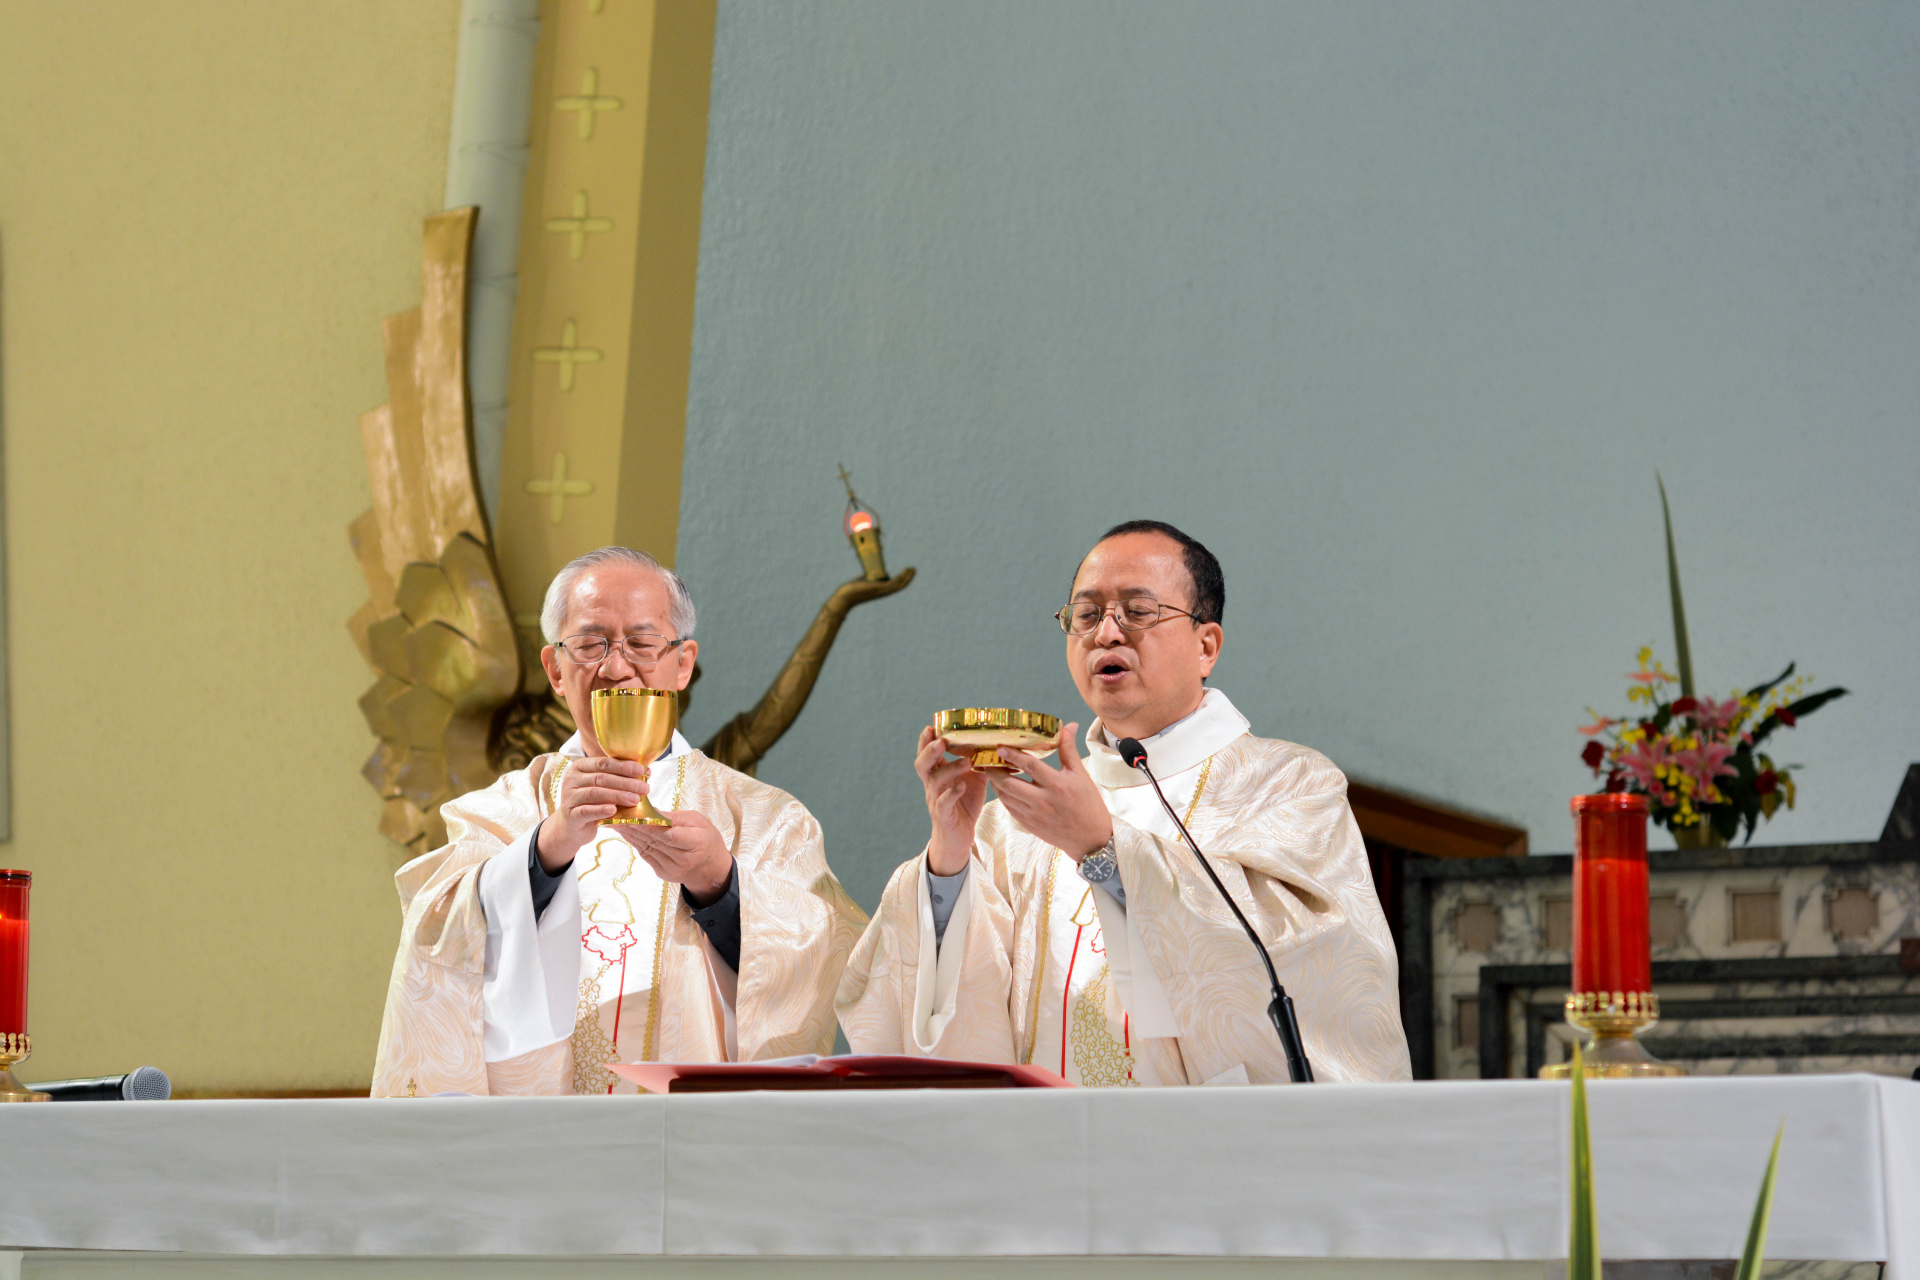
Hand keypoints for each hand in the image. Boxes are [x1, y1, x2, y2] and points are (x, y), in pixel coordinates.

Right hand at [537, 756, 651, 870]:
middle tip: (644, 788)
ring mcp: (569, 797)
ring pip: (595, 793)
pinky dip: (600, 810)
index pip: (603, 763)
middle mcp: (572, 779)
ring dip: (617, 795)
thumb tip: (646, 771)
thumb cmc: (592, 802)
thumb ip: (619, 777)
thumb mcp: (603, 787)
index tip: (641, 770)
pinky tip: (614, 810)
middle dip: (625, 782)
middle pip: (601, 778)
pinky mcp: (570, 815)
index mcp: (581, 767)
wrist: (571, 826)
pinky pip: (586, 811)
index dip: (623, 766)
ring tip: (635, 799)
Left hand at [614, 811, 734, 904]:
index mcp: (696, 843)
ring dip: (630, 834)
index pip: (669, 835)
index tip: (634, 816)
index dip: (650, 827)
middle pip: (654, 841)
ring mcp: (671, 868)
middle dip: (634, 827)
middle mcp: (683, 859)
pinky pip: (645, 854)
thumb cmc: (706, 839)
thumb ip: (675, 817)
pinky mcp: (662, 872)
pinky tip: (626, 832)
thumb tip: (652, 810)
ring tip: (616, 821)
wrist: (711, 869)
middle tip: (618, 814)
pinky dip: (634, 842)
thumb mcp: (698, 822)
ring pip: (646, 848)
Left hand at [827, 565, 915, 611]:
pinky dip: (902, 576)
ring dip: (908, 576)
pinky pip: (895, 582)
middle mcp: (884, 592)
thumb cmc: (852, 590)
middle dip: (908, 577)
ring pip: (900, 584)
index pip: (895, 585)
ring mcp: (883, 591)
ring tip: (912, 568)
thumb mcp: (862, 581)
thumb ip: (867, 578)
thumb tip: (868, 574)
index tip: (907, 571)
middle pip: (901, 585)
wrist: (845, 596)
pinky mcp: (880, 588)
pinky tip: (906, 570)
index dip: (903, 579)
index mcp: (881, 590)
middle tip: (913, 569)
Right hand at [917, 725, 986, 875]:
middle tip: (939, 740)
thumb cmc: (964, 805)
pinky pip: (944, 803)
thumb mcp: (973, 780)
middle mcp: (932, 786)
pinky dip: (952, 793)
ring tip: (966, 761)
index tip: (931, 726)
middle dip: (928, 751)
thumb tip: (993, 744)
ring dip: (949, 769)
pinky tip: (961, 786)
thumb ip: (978, 763)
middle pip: (922, 765)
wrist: (959, 837)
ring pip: (935, 782)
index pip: (927, 755)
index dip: (926, 741)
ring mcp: (936, 801)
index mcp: (937, 775)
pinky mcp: (943, 816)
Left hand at [991, 724, 1111, 861]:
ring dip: (996, 782)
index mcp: (1057, 785)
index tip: (1000, 747)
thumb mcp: (1081, 775)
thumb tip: (1069, 726)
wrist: (1090, 839)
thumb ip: (1069, 750)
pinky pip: (1009, 808)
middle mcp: (1042, 801)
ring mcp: (1033, 815)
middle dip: (994, 770)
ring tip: (992, 769)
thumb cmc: (1088, 805)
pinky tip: (1002, 786)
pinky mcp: (1029, 824)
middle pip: (1009, 783)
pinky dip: (1003, 795)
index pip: (1030, 766)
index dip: (1013, 755)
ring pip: (1005, 796)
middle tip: (988, 758)